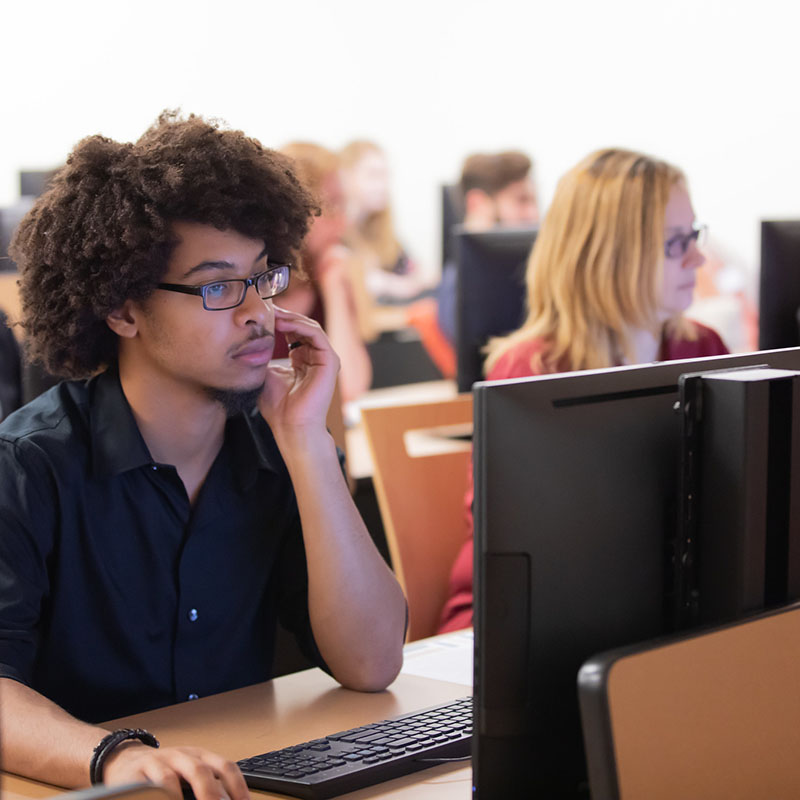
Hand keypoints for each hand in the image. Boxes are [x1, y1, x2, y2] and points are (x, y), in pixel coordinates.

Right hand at [102, 742, 248, 799]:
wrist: (125, 762)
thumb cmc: (163, 774)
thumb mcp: (187, 777)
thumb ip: (204, 789)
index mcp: (201, 757)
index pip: (226, 767)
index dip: (238, 786)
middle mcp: (184, 756)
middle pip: (204, 771)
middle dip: (215, 794)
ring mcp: (163, 761)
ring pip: (182, 773)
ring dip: (196, 793)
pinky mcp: (141, 770)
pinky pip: (158, 780)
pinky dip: (169, 794)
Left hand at [259, 306, 339, 429]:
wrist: (290, 426)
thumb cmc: (278, 407)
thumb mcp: (265, 374)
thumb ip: (263, 356)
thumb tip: (247, 341)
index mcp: (303, 360)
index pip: (294, 333)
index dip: (279, 321)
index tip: (261, 314)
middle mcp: (316, 358)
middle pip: (303, 327)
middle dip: (285, 316)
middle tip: (266, 308)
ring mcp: (325, 360)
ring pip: (310, 328)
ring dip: (291, 318)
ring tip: (274, 314)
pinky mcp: (330, 362)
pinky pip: (317, 335)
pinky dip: (300, 326)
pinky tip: (283, 324)